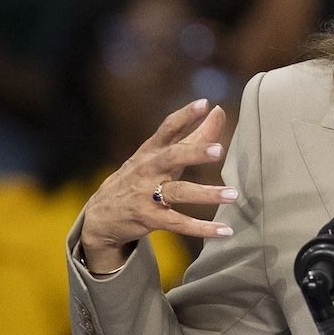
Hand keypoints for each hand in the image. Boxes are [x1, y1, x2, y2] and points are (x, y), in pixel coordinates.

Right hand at [79, 99, 237, 272]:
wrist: (100, 217)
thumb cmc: (139, 179)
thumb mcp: (159, 156)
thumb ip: (191, 135)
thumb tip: (218, 111)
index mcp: (151, 151)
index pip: (167, 128)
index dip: (185, 115)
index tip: (204, 104)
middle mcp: (147, 170)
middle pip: (172, 157)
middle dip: (195, 152)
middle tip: (219, 150)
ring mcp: (146, 195)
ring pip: (178, 192)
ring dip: (206, 194)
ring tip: (233, 195)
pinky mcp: (148, 219)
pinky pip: (178, 223)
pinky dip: (202, 228)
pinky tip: (224, 231)